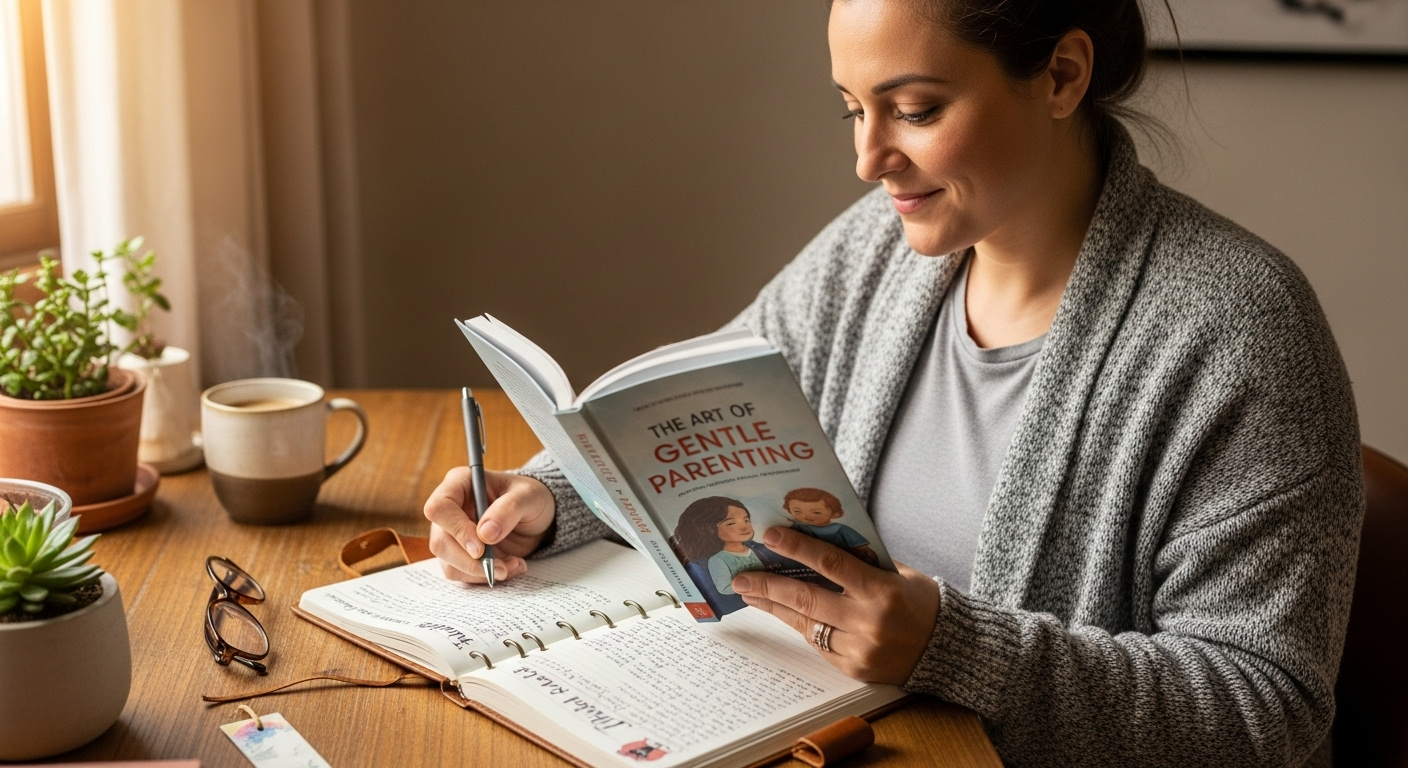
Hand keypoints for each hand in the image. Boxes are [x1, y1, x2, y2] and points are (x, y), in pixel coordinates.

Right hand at [423, 468, 554, 583]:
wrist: (535, 516)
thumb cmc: (529, 497)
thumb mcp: (529, 497)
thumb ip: (509, 510)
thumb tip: (485, 534)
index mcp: (459, 484)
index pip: (439, 508)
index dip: (456, 530)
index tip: (481, 548)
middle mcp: (449, 509)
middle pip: (440, 542)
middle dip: (471, 562)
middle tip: (501, 568)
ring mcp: (451, 533)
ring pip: (448, 563)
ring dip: (480, 572)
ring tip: (513, 565)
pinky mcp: (458, 554)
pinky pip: (460, 573)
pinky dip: (484, 577)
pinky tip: (509, 567)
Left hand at [733, 526, 939, 684]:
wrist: (948, 648)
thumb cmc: (922, 601)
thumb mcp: (898, 572)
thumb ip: (861, 560)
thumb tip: (816, 540)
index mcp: (882, 591)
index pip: (831, 564)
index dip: (797, 548)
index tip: (770, 536)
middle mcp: (868, 622)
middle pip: (807, 598)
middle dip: (769, 585)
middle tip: (742, 576)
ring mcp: (859, 649)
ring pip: (805, 625)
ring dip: (774, 608)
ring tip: (750, 594)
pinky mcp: (854, 669)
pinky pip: (818, 644)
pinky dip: (799, 625)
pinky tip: (781, 612)